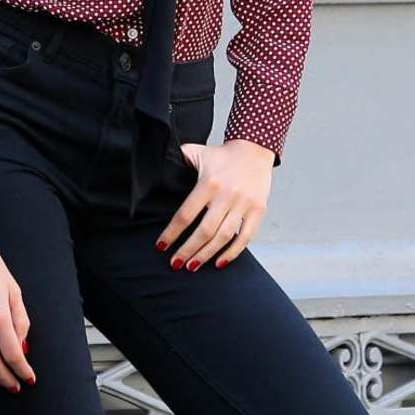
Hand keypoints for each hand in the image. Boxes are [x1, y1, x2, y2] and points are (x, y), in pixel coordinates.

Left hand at [156, 138, 274, 269]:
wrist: (255, 148)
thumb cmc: (221, 155)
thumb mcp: (197, 152)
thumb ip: (178, 159)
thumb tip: (156, 163)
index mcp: (208, 183)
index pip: (186, 214)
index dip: (172, 233)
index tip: (161, 246)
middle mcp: (226, 195)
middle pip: (204, 231)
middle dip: (187, 250)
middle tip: (175, 264)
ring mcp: (243, 204)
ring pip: (223, 237)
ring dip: (206, 255)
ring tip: (192, 266)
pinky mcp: (258, 210)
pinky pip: (245, 237)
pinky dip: (232, 253)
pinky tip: (218, 263)